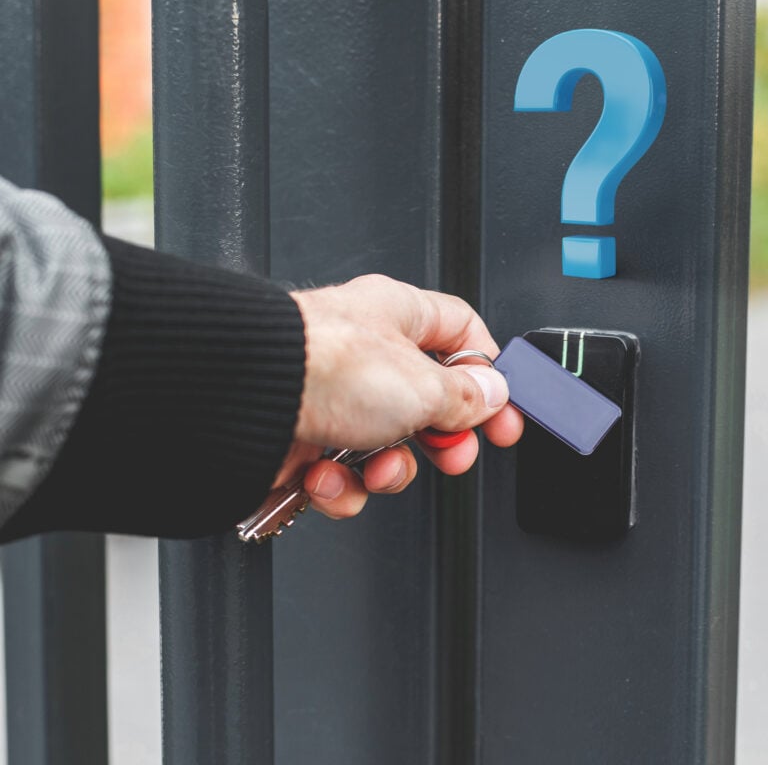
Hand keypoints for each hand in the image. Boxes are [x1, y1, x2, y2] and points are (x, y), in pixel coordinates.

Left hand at [273, 274, 523, 519]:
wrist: (245, 398)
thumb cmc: (322, 364)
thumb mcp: (420, 384)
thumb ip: (464, 397)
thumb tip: (490, 396)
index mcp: (397, 316)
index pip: (461, 336)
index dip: (488, 377)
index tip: (502, 415)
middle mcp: (364, 354)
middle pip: (426, 402)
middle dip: (440, 440)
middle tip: (453, 456)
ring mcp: (332, 397)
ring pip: (386, 447)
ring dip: (387, 472)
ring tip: (377, 469)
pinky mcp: (303, 438)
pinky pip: (342, 474)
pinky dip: (339, 486)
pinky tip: (328, 477)